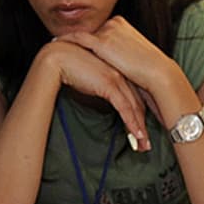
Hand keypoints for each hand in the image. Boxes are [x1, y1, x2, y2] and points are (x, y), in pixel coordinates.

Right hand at [33, 39, 149, 149]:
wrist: (56, 58)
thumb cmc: (67, 67)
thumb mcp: (88, 78)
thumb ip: (97, 87)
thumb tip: (99, 103)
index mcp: (117, 70)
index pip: (135, 95)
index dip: (141, 114)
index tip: (144, 130)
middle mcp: (121, 73)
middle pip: (138, 103)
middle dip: (144, 125)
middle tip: (146, 143)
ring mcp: (117, 78)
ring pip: (135, 107)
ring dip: (140, 129)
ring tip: (143, 145)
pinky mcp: (110, 85)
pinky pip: (125, 107)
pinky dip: (132, 123)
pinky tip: (137, 134)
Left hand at [60, 16, 189, 124]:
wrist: (156, 73)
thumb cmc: (146, 71)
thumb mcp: (130, 57)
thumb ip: (117, 53)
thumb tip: (107, 62)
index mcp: (121, 24)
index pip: (97, 31)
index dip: (83, 40)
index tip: (69, 41)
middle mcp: (114, 23)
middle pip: (88, 32)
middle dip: (72, 39)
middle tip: (54, 43)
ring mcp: (107, 30)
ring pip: (81, 35)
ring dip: (66, 41)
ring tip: (52, 45)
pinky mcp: (102, 41)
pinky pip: (78, 39)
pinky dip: (66, 40)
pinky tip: (55, 44)